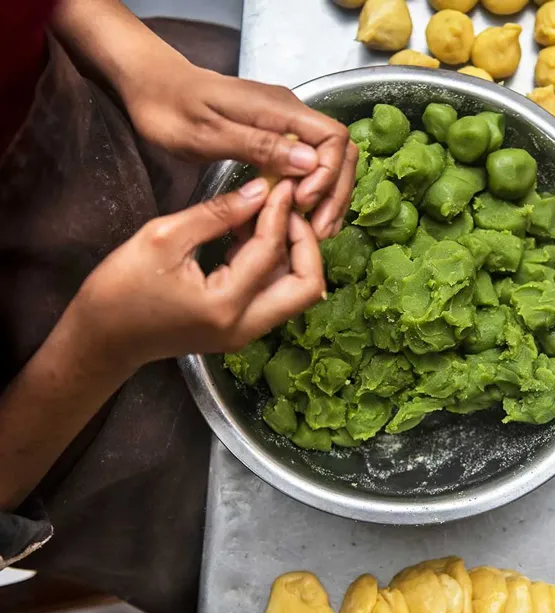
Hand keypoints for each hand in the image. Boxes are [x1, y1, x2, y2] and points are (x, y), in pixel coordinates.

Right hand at [69, 178, 324, 369]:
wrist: (102, 340)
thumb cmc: (120, 289)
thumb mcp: (163, 238)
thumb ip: (217, 214)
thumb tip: (261, 191)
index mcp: (225, 305)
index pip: (271, 252)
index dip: (280, 213)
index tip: (281, 184)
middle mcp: (246, 327)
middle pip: (307, 286)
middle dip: (305, 242)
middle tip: (286, 208)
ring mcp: (246, 333)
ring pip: (294, 292)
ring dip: (291, 252)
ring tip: (266, 215)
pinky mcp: (240, 329)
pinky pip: (274, 295)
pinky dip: (273, 264)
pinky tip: (251, 234)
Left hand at [121, 59, 356, 238]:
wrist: (150, 85)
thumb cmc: (170, 108)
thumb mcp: (209, 133)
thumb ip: (260, 146)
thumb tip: (310, 162)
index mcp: (279, 109)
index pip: (333, 137)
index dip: (328, 174)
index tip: (302, 202)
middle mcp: (290, 114)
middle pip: (340, 152)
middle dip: (336, 192)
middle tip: (320, 230)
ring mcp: (285, 125)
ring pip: (328, 160)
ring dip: (328, 196)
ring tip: (316, 230)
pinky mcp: (276, 136)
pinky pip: (308, 165)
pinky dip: (312, 192)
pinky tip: (300, 216)